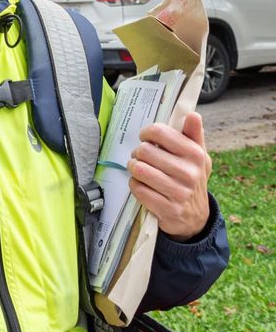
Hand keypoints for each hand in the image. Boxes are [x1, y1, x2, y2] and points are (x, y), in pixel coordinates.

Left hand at [128, 112, 211, 241]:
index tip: (146, 138)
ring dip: (134, 169)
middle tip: (142, 158)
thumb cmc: (190, 178)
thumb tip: (192, 114)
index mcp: (196, 155)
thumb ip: (193, 134)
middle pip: (144, 151)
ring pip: (139, 169)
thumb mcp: (197, 157)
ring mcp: (179, 192)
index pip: (159, 132)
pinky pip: (137, 188)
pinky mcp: (167, 208)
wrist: (195, 217)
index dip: (146, 133)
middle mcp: (189, 173)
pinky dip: (135, 185)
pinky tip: (143, 186)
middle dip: (138, 153)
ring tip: (140, 170)